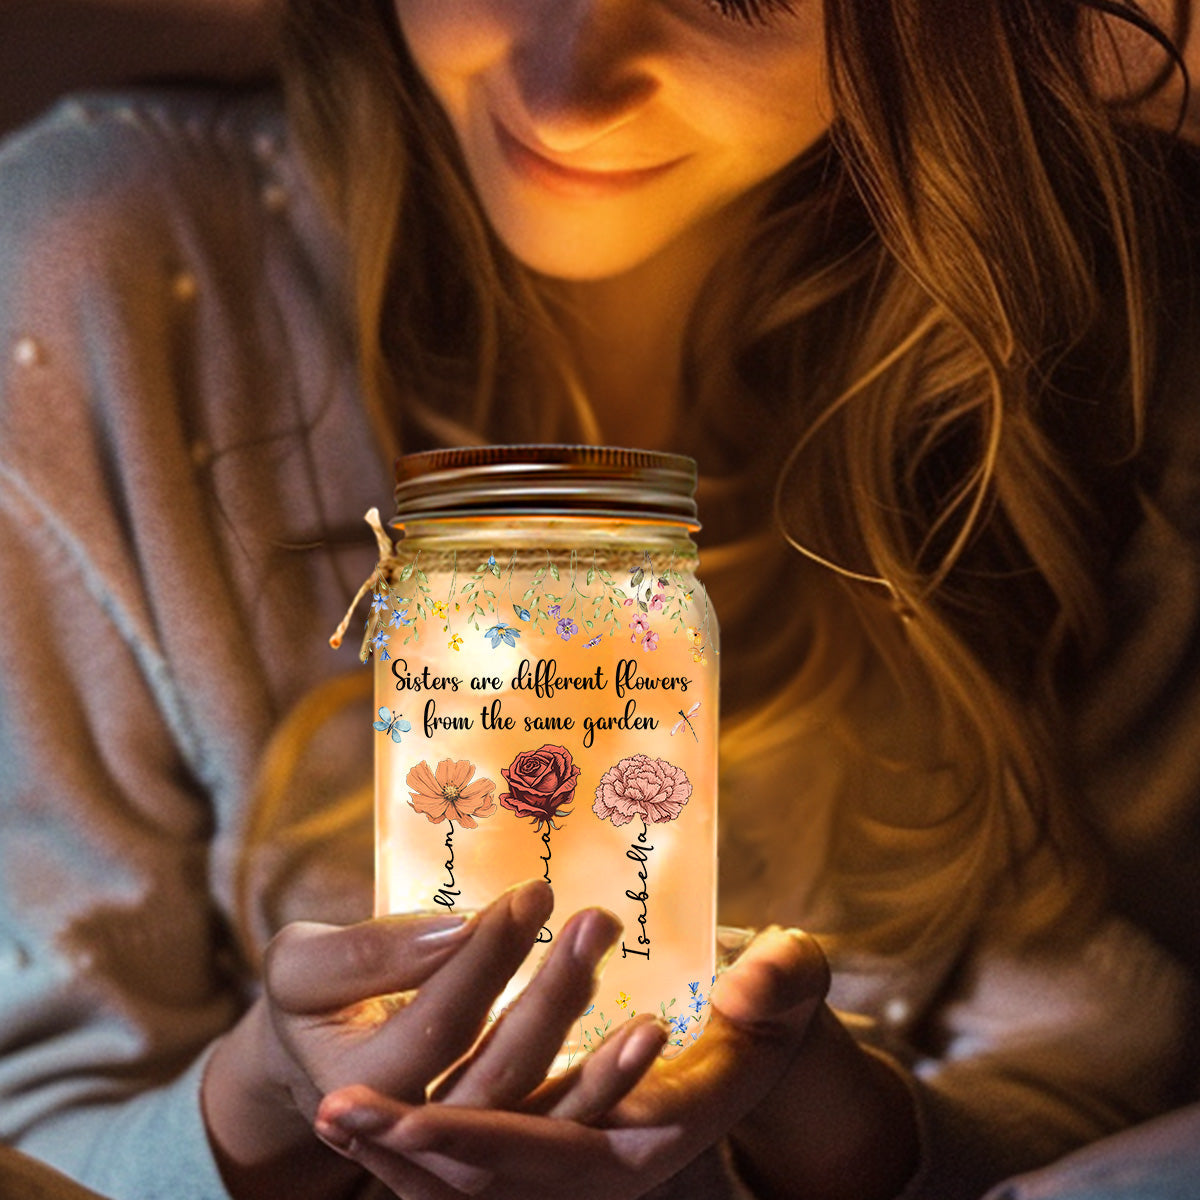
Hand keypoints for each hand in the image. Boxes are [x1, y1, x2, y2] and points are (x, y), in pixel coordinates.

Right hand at [204, 877, 624, 1199]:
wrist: (317, 1067)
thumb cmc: (312, 1000)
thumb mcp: (303, 966)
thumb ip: (368, 952)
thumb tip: (455, 930)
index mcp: (362, 1085)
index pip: (442, 1022)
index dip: (489, 956)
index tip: (534, 893)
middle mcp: (419, 1134)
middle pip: (502, 1074)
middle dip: (555, 997)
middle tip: (598, 921)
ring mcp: (466, 1158)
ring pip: (544, 1120)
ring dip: (604, 1070)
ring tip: (650, 1014)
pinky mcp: (505, 1154)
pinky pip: (565, 1134)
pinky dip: (611, 1098)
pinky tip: (650, 1046)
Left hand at [310, 926, 830, 1199]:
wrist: (764, 1037)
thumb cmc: (775, 1002)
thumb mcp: (792, 981)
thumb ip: (782, 983)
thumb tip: (741, 995)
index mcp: (664, 1133)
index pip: (564, 1153)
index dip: (487, 1142)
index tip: (409, 1116)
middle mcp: (613, 1165)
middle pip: (500, 1181)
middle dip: (414, 1151)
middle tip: (336, 1108)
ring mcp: (579, 1164)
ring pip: (476, 1187)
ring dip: (400, 1158)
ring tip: (332, 1117)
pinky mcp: (555, 1148)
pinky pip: (475, 1172)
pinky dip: (418, 1154)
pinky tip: (363, 1123)